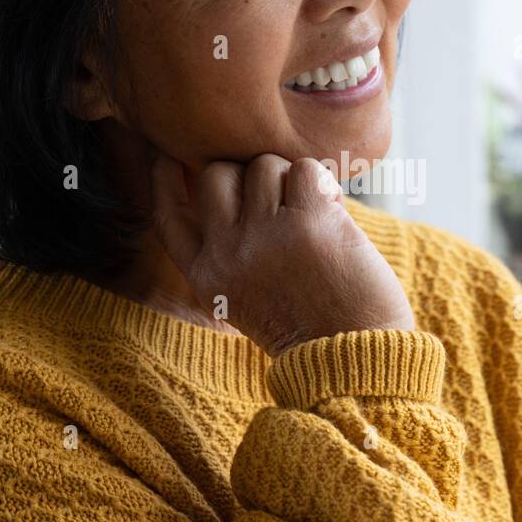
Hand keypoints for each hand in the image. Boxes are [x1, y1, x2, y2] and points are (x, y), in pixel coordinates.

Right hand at [151, 151, 415, 355]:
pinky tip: (333, 209)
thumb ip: (232, 254)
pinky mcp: (308, 222)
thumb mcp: (248, 301)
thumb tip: (239, 187)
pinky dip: (323, 181)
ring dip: (292, 179)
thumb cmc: (313, 332)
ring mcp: (265, 236)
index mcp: (207, 276)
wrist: (356, 363)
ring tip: (314, 213)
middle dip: (248, 174)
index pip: (168, 216)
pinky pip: (305, 169)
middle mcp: (228, 254)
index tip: (170, 158)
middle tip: (281, 199)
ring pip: (264, 165)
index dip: (165, 180)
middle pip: (216, 173)